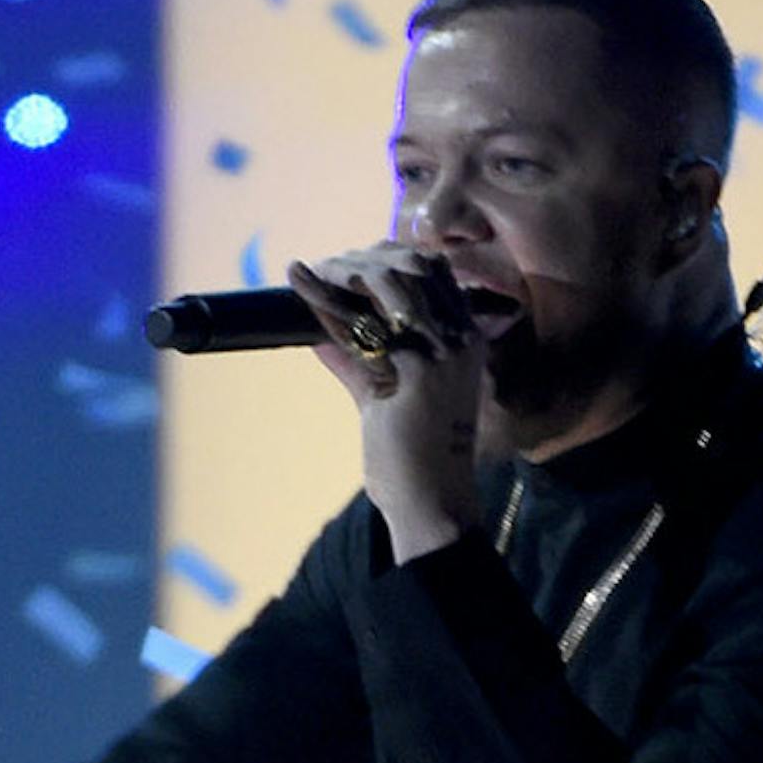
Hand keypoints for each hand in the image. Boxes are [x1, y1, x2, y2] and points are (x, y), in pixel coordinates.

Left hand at [288, 242, 484, 561]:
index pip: (429, 274)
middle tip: (318, 270)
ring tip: (303, 274)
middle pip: (409, 269)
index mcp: (464, 339)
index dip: (384, 260)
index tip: (341, 265)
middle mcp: (459, 338)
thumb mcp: (384, 397)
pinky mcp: (415, 370)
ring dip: (339, 275)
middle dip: (360, 262)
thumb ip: (358, 362)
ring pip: (385, 287)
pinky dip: (322, 301)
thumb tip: (320, 333)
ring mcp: (441, 352)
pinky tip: (298, 284)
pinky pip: (359, 324)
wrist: (432, 502)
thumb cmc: (413, 459)